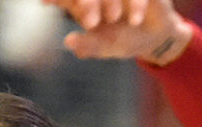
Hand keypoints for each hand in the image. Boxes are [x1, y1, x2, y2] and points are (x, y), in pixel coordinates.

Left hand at [44, 0, 191, 62]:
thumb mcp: (107, 46)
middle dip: (87, 3)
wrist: (156, 36)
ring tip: (113, 18)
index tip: (45, 1)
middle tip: (91, 22)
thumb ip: (89, 45)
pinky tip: (135, 19)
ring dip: (110, 1)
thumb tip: (69, 43)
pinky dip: (135, 3)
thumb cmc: (125, 40)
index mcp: (82, 3)